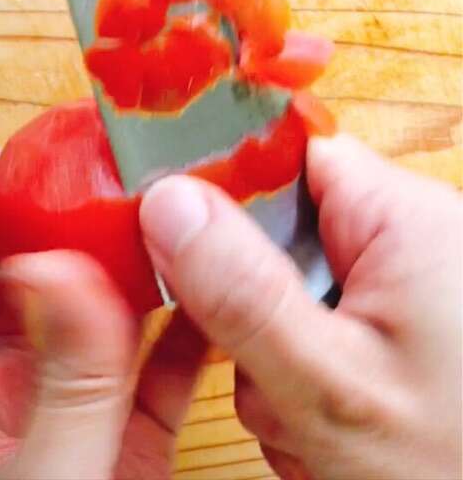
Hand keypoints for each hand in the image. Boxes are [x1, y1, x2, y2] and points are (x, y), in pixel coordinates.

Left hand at [0, 150, 206, 479]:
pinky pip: (165, 362)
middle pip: (23, 278)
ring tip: (156, 218)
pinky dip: (190, 328)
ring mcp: (77, 408)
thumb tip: (70, 276)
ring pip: (100, 313)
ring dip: (130, 266)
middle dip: (55, 225)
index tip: (1, 174)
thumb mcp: (37, 477)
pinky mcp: (134, 433)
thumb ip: (61, 384)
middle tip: (90, 180)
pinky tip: (211, 298)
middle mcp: (11, 391)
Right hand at [140, 134, 461, 479]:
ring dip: (268, 346)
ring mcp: (387, 283)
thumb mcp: (331, 386)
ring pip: (280, 283)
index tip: (177, 235)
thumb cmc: (451, 470)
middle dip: (247, 298)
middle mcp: (399, 237)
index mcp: (404, 218)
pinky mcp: (379, 321)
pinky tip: (310, 417)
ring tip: (295, 409)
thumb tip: (167, 203)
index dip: (224, 185)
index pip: (287, 153)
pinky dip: (291, 368)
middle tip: (257, 364)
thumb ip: (244, 292)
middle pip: (275, 225)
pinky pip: (305, 319)